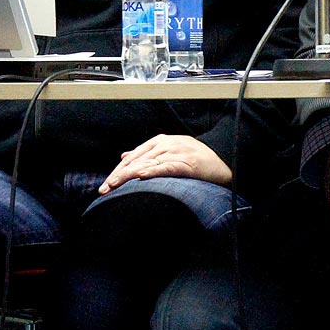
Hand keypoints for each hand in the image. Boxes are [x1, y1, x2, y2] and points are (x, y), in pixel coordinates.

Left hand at [98, 134, 231, 192]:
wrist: (225, 159)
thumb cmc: (198, 159)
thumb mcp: (170, 152)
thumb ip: (148, 154)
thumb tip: (124, 156)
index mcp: (161, 141)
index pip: (134, 156)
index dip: (118, 170)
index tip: (107, 185)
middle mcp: (166, 144)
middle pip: (137, 159)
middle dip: (119, 175)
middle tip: (105, 189)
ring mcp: (176, 152)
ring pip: (147, 163)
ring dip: (129, 174)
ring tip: (115, 185)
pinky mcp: (186, 162)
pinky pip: (166, 166)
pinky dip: (152, 170)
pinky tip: (140, 176)